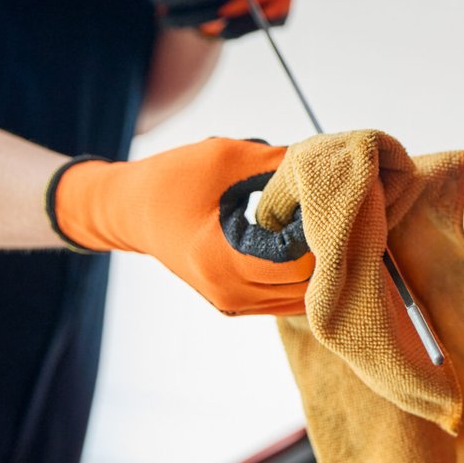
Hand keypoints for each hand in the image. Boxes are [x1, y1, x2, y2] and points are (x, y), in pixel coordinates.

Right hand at [48, 138, 312, 314]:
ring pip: (304, 298)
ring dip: (318, 266)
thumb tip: (332, 167)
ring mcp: (234, 304)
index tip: (323, 199)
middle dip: (327, 248)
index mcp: (222, 258)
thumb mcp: (228, 158)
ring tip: (318, 225)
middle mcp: (229, 293)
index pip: (299, 262)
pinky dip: (302, 276)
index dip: (320, 230)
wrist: (130, 210)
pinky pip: (287, 299)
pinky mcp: (237, 304)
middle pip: (308, 285)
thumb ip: (282, 165)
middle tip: (331, 210)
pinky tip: (303, 242)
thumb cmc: (174, 178)